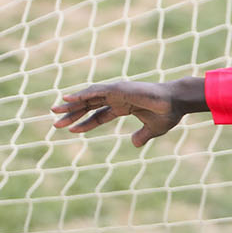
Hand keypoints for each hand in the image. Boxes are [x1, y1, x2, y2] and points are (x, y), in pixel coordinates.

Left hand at [52, 77, 204, 146]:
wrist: (177, 102)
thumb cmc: (168, 113)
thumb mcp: (152, 129)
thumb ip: (142, 136)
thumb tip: (134, 144)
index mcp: (124, 105)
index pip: (99, 114)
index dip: (85, 123)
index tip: (72, 131)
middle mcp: (117, 97)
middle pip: (89, 105)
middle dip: (72, 114)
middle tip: (56, 123)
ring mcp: (117, 91)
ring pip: (88, 98)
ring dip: (71, 104)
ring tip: (55, 111)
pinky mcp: (118, 88)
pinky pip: (96, 91)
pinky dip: (81, 94)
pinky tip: (68, 98)